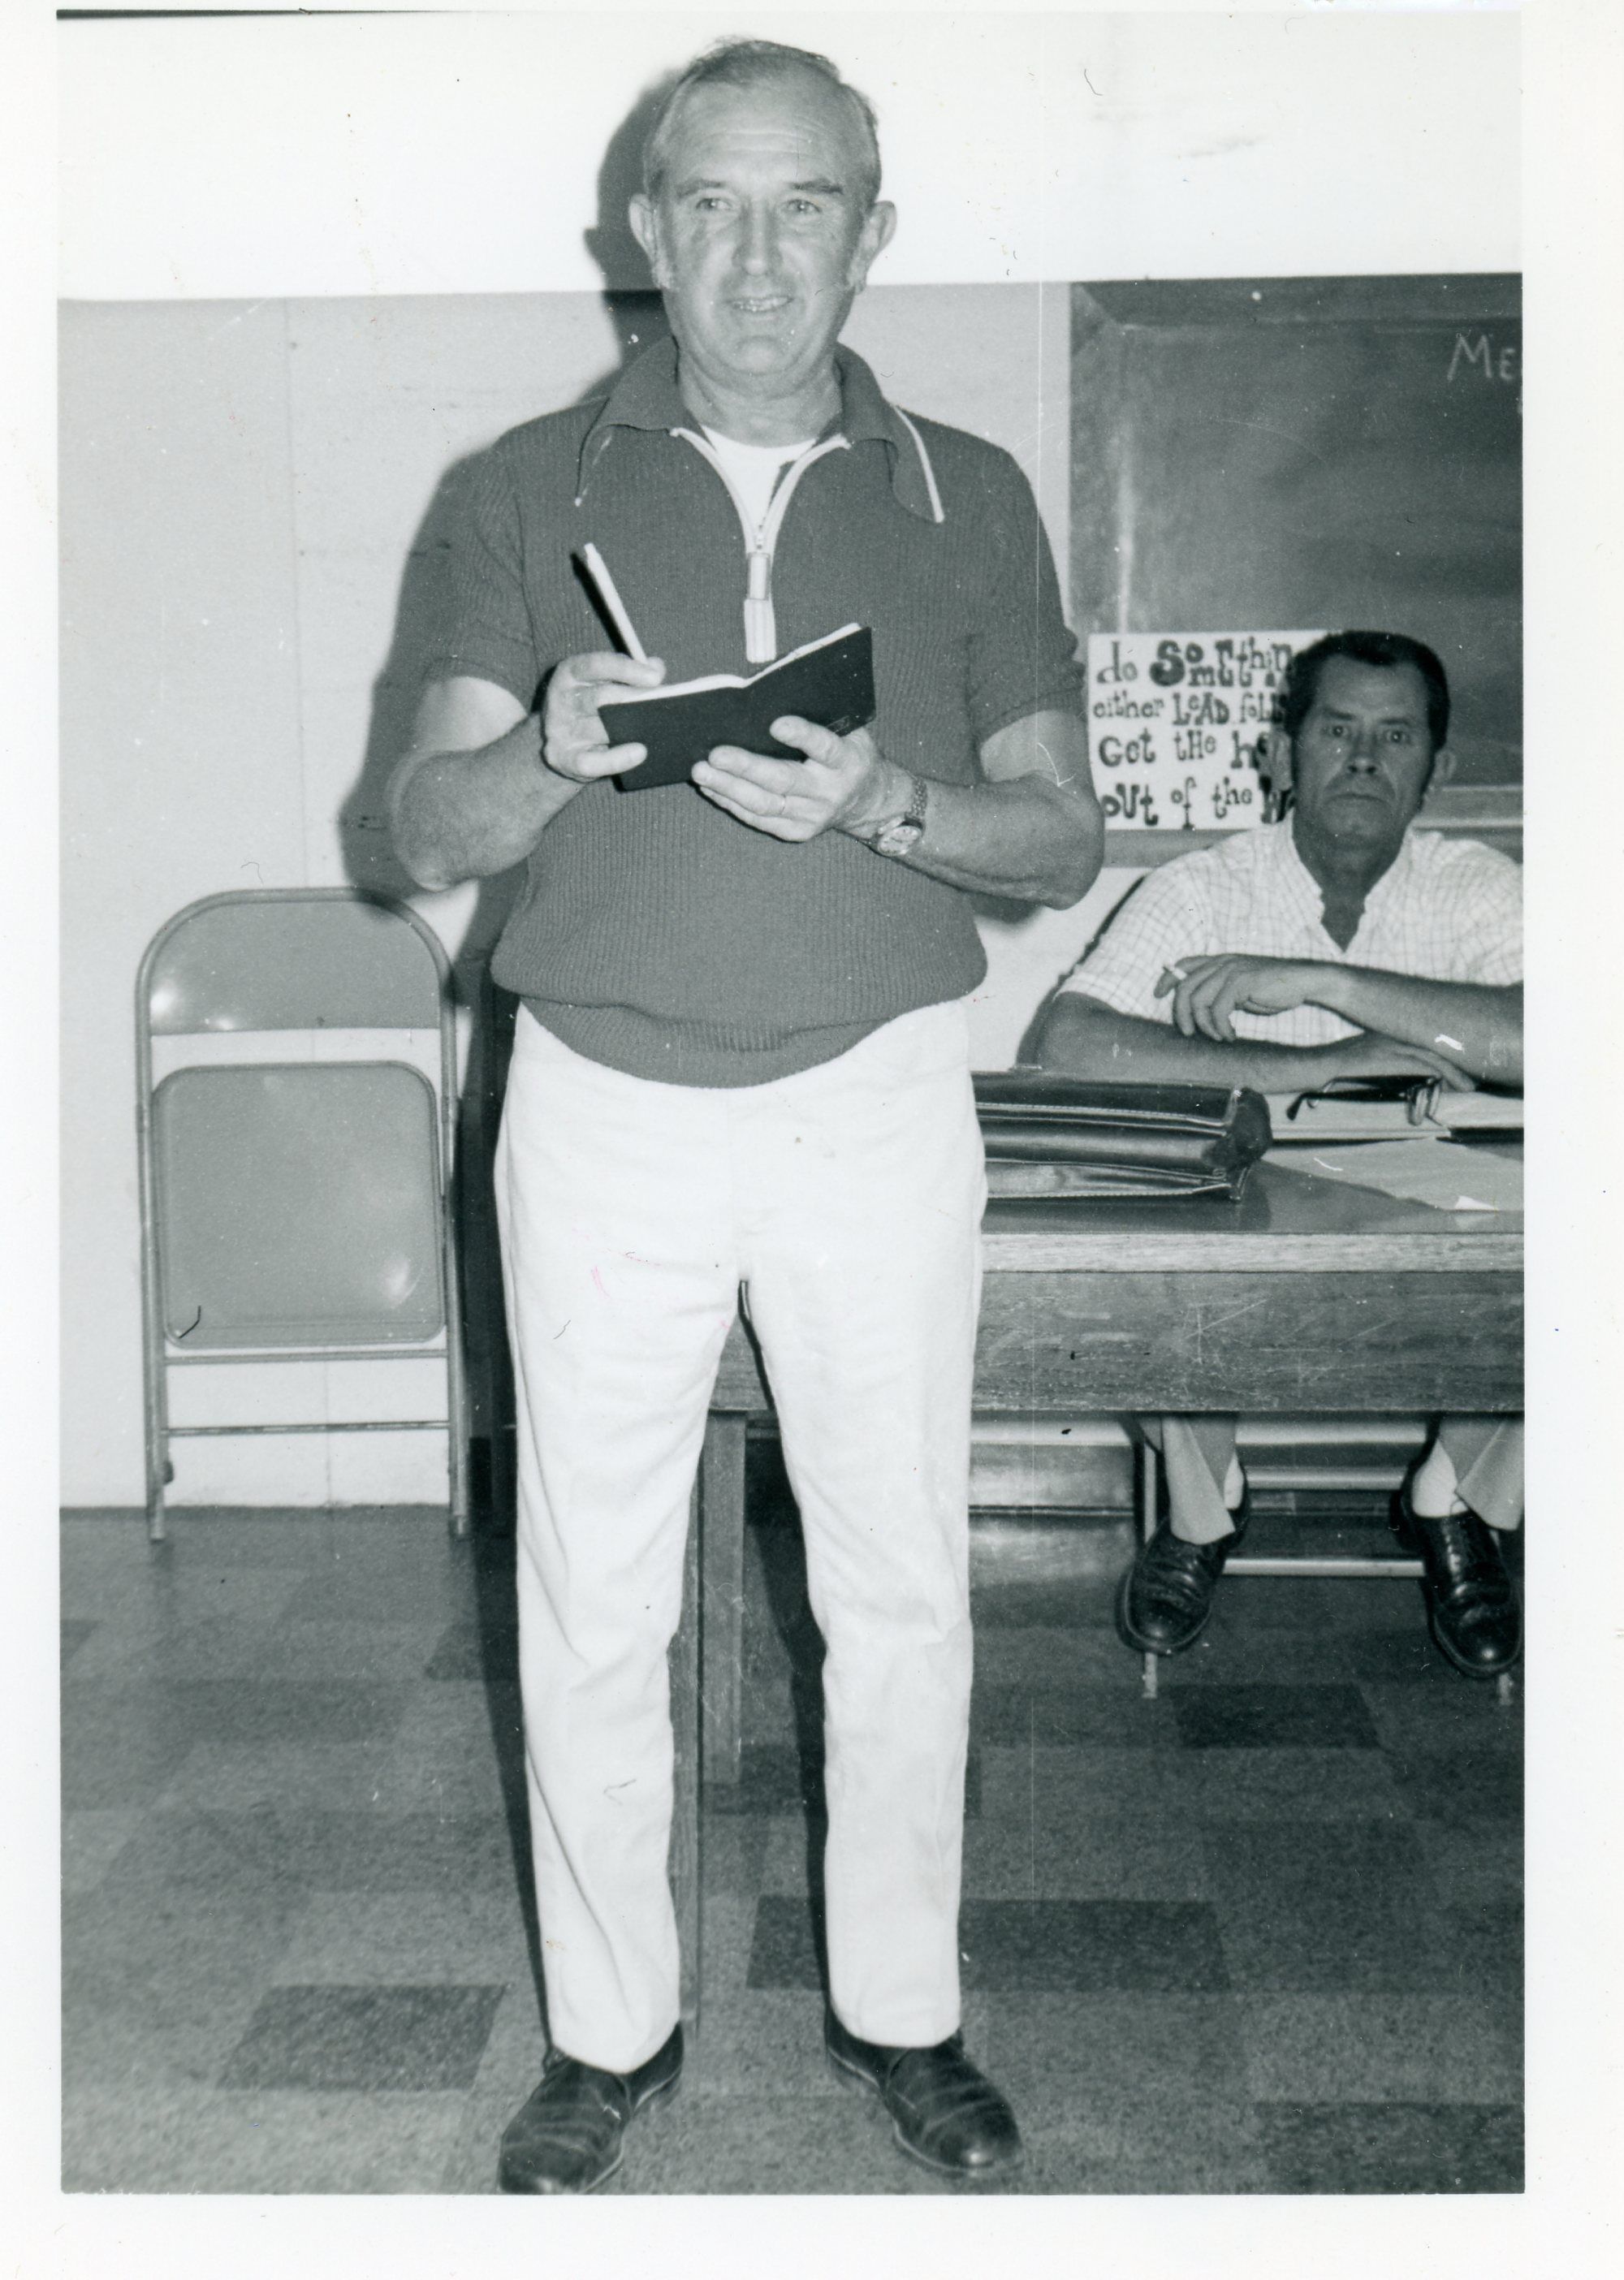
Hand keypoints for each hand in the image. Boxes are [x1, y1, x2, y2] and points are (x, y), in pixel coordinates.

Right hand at [540, 651, 664, 783]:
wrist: (563, 744)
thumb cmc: (591, 708)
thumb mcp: (605, 682)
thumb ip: (631, 672)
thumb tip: (657, 667)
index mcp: (569, 673)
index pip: (595, 665)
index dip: (626, 669)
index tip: (655, 677)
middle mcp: (561, 700)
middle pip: (600, 698)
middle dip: (633, 700)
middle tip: (660, 704)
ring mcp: (560, 731)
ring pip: (600, 729)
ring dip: (630, 729)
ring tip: (658, 728)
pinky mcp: (564, 759)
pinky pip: (592, 762)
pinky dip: (617, 759)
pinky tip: (640, 753)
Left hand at [691, 717, 893, 841]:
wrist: (867, 800)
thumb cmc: (848, 754)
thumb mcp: (849, 731)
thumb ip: (821, 716)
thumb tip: (772, 693)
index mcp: (846, 761)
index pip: (824, 747)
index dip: (801, 736)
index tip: (776, 724)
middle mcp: (828, 792)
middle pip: (783, 780)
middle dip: (745, 767)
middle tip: (714, 754)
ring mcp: (811, 816)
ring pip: (764, 804)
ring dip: (728, 788)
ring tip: (701, 772)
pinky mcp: (796, 832)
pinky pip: (758, 819)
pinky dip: (731, 803)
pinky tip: (711, 789)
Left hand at [1157, 954, 1332, 1040]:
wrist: (1303, 981)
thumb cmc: (1272, 988)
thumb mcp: (1240, 987)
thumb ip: (1219, 991)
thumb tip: (1197, 1010)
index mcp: (1219, 961)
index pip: (1183, 964)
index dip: (1167, 979)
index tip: (1156, 994)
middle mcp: (1222, 963)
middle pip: (1185, 988)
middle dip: (1181, 1014)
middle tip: (1189, 1033)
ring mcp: (1232, 970)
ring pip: (1198, 1001)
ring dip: (1205, 1026)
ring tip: (1218, 1036)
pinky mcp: (1242, 982)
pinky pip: (1218, 1010)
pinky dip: (1221, 1028)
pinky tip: (1231, 1036)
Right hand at [1319, 1032, 1477, 1091]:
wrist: (1313, 1069)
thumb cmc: (1336, 1074)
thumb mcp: (1367, 1068)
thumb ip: (1388, 1070)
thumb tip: (1408, 1085)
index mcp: (1389, 1035)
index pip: (1425, 1044)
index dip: (1446, 1058)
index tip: (1460, 1074)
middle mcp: (1391, 1034)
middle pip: (1433, 1047)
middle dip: (1455, 1065)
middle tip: (1471, 1082)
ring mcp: (1387, 1044)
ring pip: (1430, 1055)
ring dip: (1452, 1073)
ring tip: (1467, 1087)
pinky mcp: (1383, 1056)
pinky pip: (1417, 1064)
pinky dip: (1436, 1074)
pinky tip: (1448, 1084)